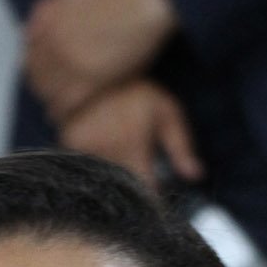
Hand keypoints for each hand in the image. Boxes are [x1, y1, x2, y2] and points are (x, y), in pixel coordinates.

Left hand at [24, 0, 177, 123]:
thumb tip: (30, 31)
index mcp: (46, 20)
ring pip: (47, 92)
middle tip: (50, 95)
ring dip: (51, 100)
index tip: (44, 76)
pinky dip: (62, 112)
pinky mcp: (85, 82)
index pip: (29, 53)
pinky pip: (64, 105)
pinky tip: (64, 116)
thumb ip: (49, 11)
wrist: (143, 7)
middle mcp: (51, 41)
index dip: (37, 68)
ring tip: (57, 108)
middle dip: (42, 86)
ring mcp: (67, 63)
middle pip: (36, 75)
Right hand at [59, 78, 203, 190]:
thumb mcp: (166, 114)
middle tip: (139, 180)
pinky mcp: (67, 145)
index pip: (145, 193)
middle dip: (133, 190)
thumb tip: (198, 177)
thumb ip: (181, 147)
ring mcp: (85, 152)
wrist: (96, 65)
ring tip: (119, 159)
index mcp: (133, 152)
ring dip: (113, 179)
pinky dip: (95, 167)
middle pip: (123, 190)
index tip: (159, 200)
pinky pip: (85, 168)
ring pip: (103, 181)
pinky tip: (102, 150)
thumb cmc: (137, 92)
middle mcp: (107, 157)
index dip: (153, 200)